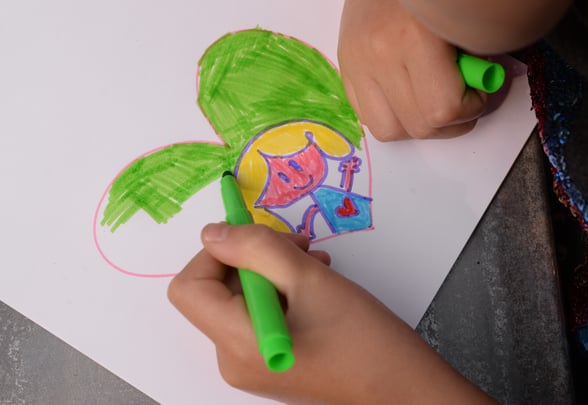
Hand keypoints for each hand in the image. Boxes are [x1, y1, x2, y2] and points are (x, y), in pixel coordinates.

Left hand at [168, 223, 496, 403]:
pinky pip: (259, 311)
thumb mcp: (309, 279)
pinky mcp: (268, 357)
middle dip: (252, 257)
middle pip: (217, 289)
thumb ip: (256, 248)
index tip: (252, 235)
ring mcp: (251, 361)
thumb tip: (213, 233)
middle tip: (297, 245)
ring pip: (242, 296)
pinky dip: (281, 288)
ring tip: (314, 262)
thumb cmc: (363, 338)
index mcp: (237, 342)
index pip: (190, 287)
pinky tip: (314, 280)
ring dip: (273, 268)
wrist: (401, 387)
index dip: (214, 253)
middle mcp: (233, 358)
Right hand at [338, 0, 486, 140]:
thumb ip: (471, 56)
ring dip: (416, 125)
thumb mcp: (460, 18)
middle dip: (449, 122)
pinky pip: (368, 117)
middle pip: (417, 127)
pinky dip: (393, 115)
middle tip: (461, 101)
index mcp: (412, 38)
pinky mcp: (346, 68)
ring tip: (430, 102)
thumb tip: (478, 89)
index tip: (479, 93)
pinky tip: (406, 94)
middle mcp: (378, 55)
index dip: (470, 109)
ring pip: (389, 131)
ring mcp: (356, 64)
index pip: (443, 109)